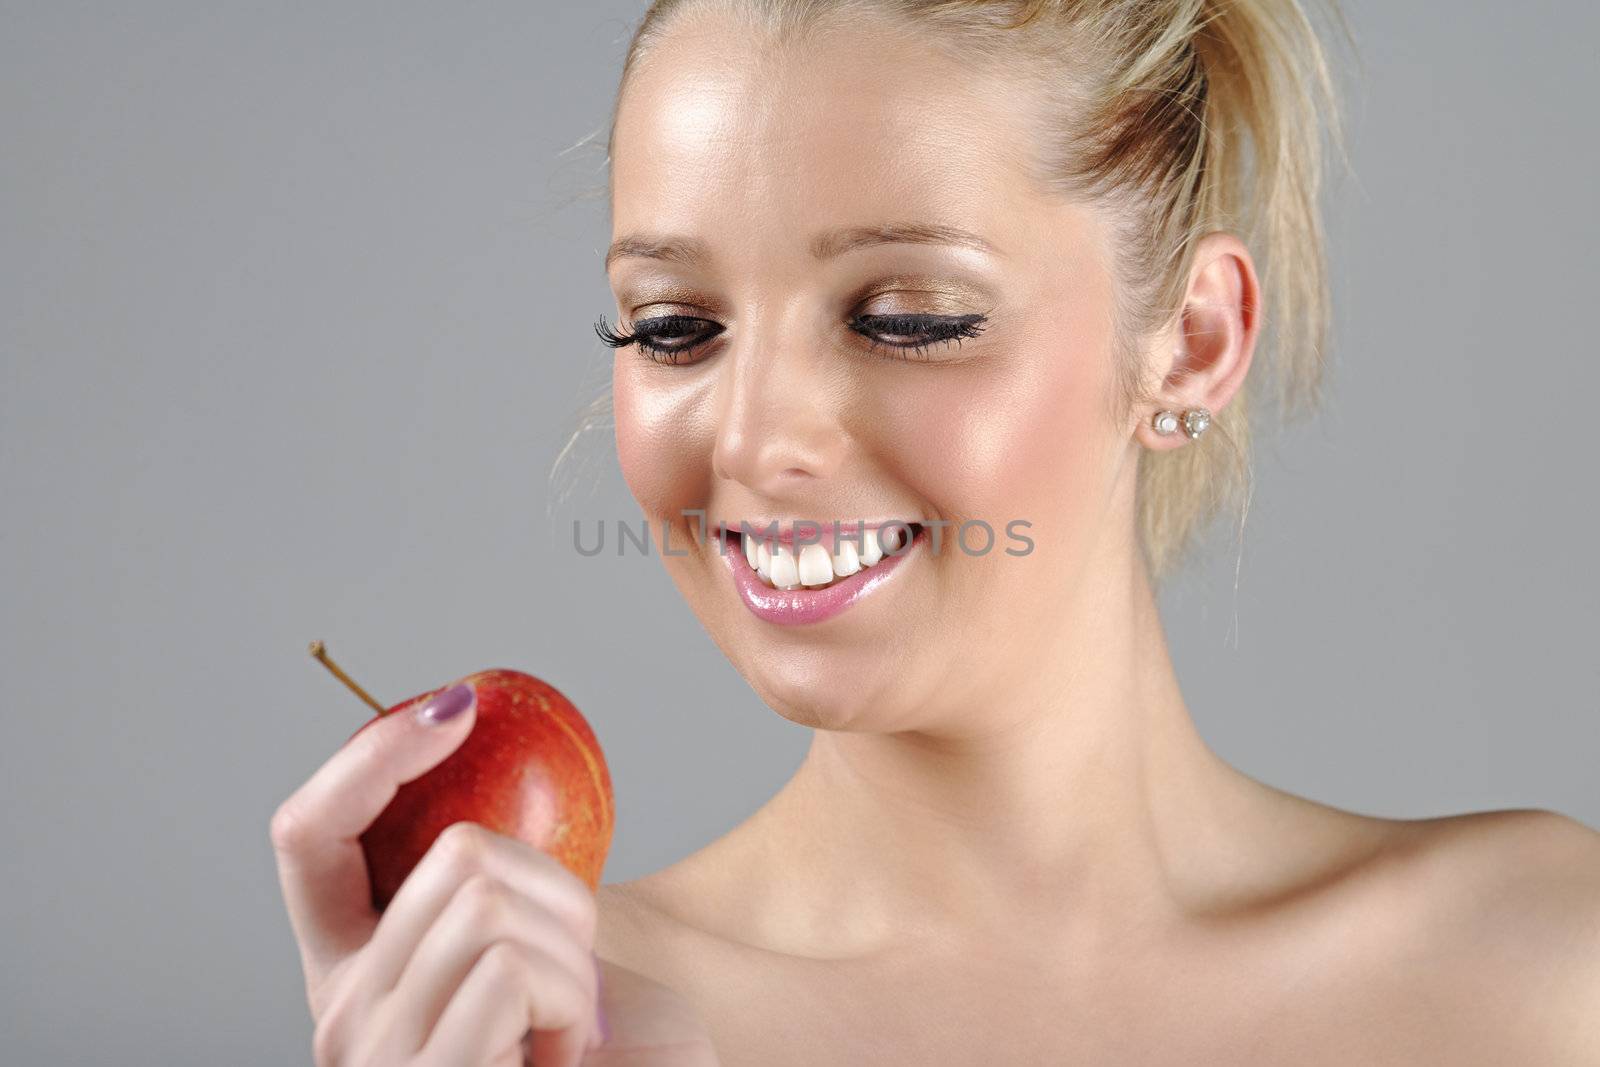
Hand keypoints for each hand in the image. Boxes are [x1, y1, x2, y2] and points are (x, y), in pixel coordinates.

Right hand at [270, 682, 605, 1065]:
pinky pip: (512, 974)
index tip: (458, 703)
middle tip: (573, 978)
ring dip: (573, 957)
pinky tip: (566, 1061)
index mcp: (353, 966)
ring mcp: (379, 1059)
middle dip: (557, 892)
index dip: (369, 756)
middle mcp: (339, 1015)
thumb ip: (494, 877)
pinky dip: (573, 1006)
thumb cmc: (603, 1046)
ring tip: (570, 1029)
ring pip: (487, 905)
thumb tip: (478, 730)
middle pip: (453, 854)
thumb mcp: (540, 941)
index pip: (307, 834)